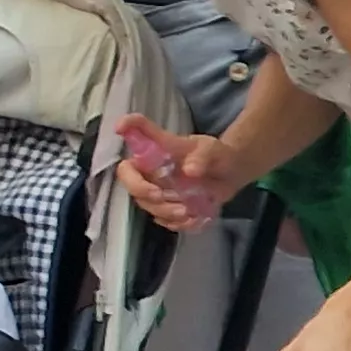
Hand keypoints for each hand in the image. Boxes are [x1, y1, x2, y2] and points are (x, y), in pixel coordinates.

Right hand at [112, 116, 238, 231]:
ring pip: (146, 203)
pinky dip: (176, 223)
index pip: (137, 134)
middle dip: (140, 190)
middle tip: (159, 196)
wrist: (231, 175)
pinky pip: (163, 219)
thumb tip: (190, 169)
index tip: (119, 128)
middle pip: (129, 179)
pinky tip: (192, 219)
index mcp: (158, 149)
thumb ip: (203, 157)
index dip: (126, 128)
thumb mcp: (213, 150)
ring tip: (187, 211)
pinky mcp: (168, 207)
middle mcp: (151, 170)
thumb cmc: (217, 156)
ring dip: (163, 210)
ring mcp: (158, 190)